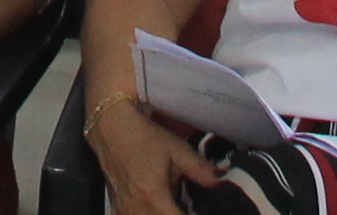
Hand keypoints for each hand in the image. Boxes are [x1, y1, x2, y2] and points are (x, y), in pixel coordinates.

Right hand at [88, 91, 217, 214]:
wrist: (111, 130)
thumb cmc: (146, 138)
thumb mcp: (177, 150)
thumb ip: (201, 170)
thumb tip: (224, 181)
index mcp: (154, 198)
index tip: (199, 210)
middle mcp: (137, 211)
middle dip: (181, 214)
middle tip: (189, 205)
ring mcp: (124, 214)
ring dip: (167, 213)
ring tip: (174, 203)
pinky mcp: (118, 212)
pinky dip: (153, 213)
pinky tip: (160, 205)